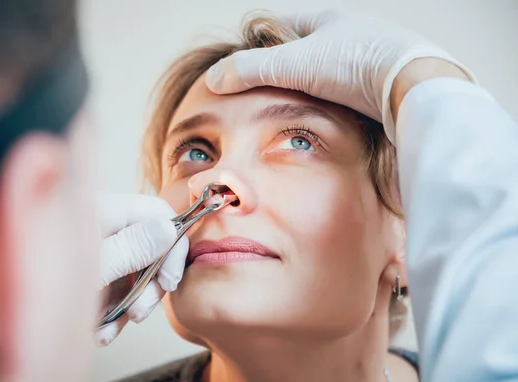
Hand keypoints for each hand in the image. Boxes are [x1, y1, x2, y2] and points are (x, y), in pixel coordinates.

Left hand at [94, 193, 187, 345]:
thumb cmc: (32, 286)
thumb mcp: (90, 268)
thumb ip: (131, 247)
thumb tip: (168, 229)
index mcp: (100, 210)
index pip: (156, 213)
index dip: (172, 246)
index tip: (170, 281)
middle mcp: (98, 226)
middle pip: (147, 245)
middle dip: (149, 284)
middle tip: (138, 314)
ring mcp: (90, 251)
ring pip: (129, 272)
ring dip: (128, 305)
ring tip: (108, 333)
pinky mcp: (82, 274)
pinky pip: (109, 288)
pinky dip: (109, 311)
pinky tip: (99, 332)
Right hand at [205, 9, 474, 141]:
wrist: (411, 87)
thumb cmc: (355, 65)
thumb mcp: (294, 64)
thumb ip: (251, 70)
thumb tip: (213, 78)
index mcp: (327, 20)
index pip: (282, 25)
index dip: (259, 42)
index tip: (243, 63)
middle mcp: (347, 35)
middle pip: (304, 50)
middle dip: (283, 69)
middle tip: (263, 92)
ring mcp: (366, 59)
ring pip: (325, 73)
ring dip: (307, 89)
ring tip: (288, 110)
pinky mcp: (379, 85)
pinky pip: (344, 92)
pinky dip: (329, 103)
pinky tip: (321, 118)